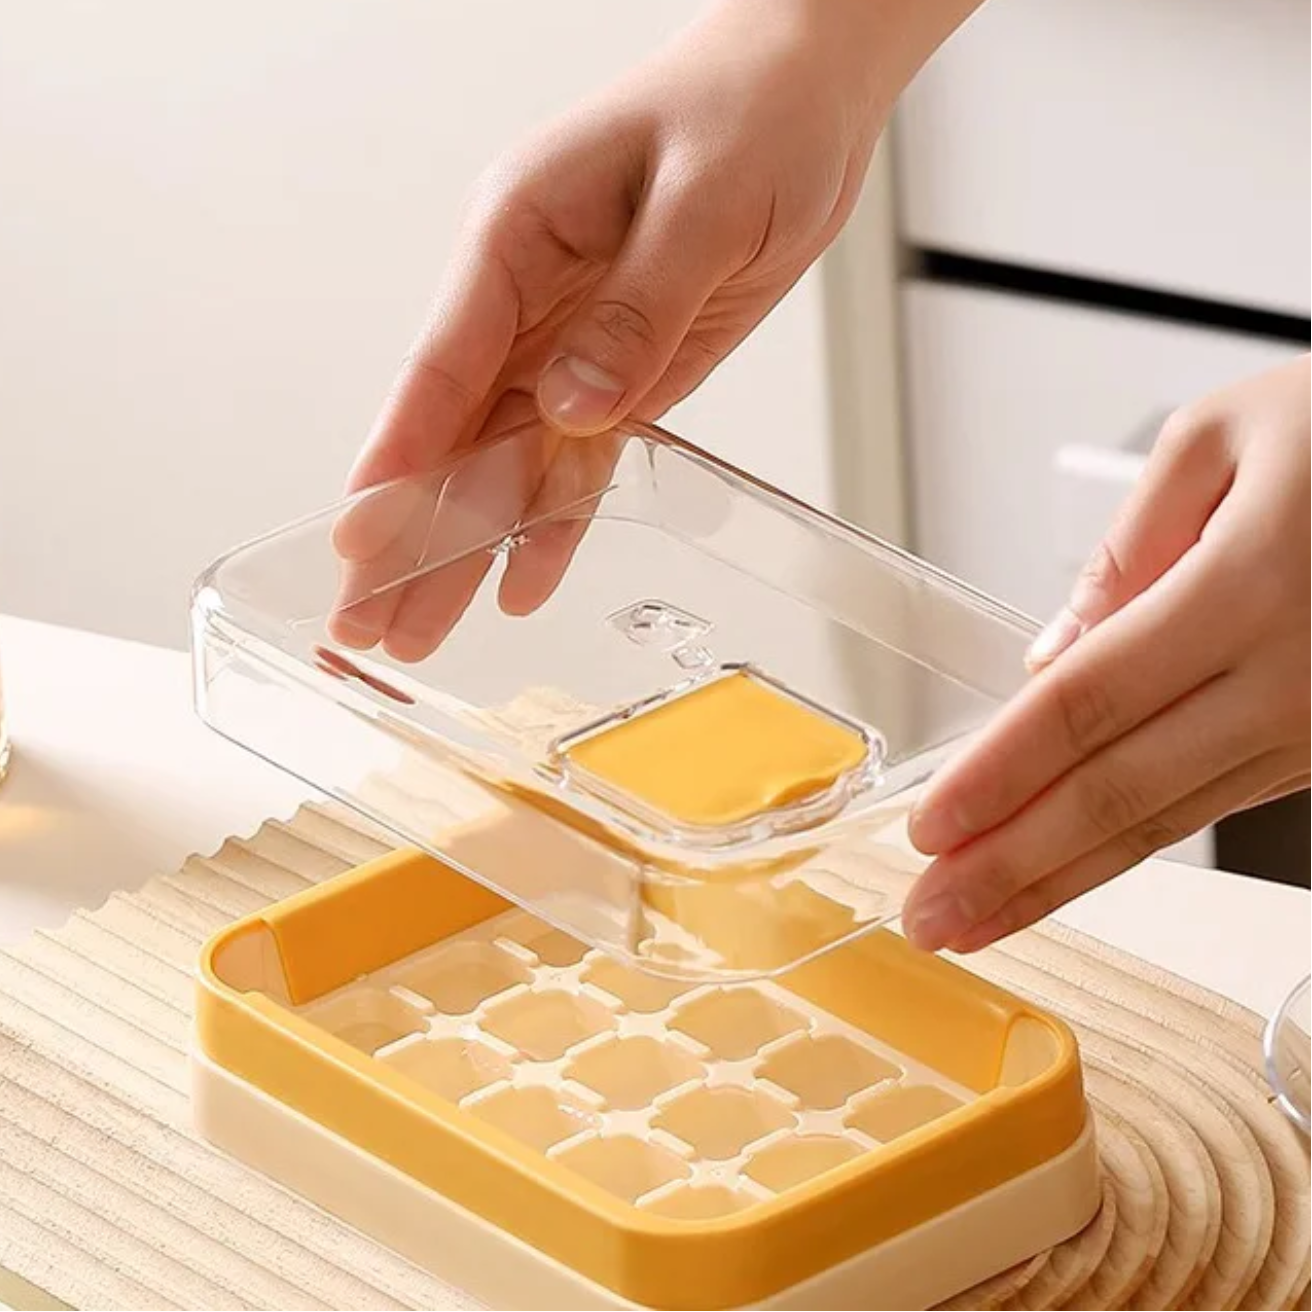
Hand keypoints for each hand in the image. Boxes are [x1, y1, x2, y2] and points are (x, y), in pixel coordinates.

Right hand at [337, 0, 977, 661]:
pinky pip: (576, 462)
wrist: (803, 97)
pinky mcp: (620, 375)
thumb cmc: (747, 113)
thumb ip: (637, 308)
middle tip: (362, 623)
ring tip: (419, 632)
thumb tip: (571, 405)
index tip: (359, 536)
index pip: (443, 363)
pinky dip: (551, 523)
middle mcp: (528, 301)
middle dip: (409, 534)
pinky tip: (522, 582)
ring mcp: (570, 345)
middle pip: (453, 434)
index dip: (400, 458)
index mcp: (518, 236)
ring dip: (465, 550)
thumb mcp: (703, 201)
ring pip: (503, 465)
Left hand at [903, 354, 1311, 952]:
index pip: (1087, 705)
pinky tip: (1065, 868)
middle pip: (1119, 792)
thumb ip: (1127, 546)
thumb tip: (1051, 652)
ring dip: (1060, 878)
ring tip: (977, 916)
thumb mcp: (1228, 435)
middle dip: (1011, 866)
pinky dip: (1126, 848)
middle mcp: (1289, 679)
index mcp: (1250, 588)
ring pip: (1166, 822)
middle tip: (929, 915)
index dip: (1000, 776)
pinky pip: (1209, 805)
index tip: (930, 826)